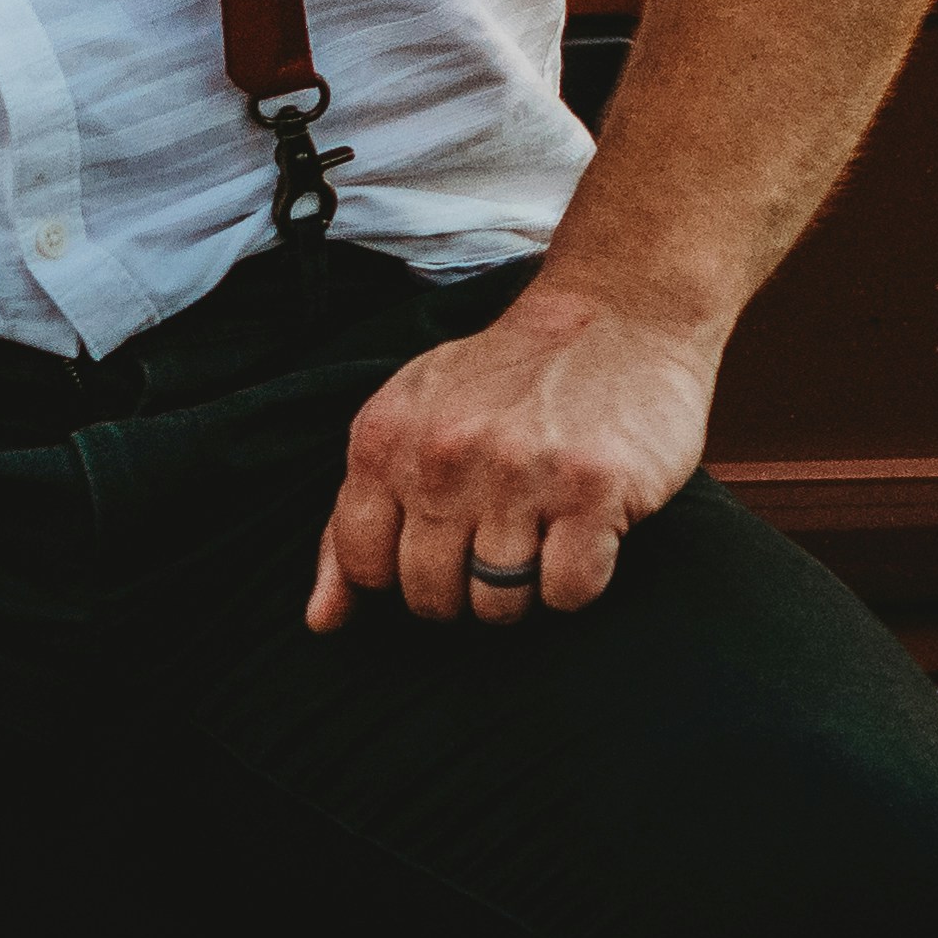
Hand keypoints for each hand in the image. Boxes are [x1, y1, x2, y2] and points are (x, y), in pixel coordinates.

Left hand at [311, 284, 721, 629]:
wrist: (617, 315)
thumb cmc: (506, 380)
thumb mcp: (409, 423)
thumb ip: (354, 519)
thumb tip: (320, 622)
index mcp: (386, 439)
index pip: (365, 566)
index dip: (403, 573)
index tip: (441, 543)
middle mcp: (445, 456)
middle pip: (431, 596)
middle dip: (464, 589)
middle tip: (498, 541)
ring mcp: (520, 473)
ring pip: (498, 604)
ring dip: (521, 589)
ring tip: (541, 535)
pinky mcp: (594, 489)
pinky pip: (568, 592)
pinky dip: (578, 581)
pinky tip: (584, 532)